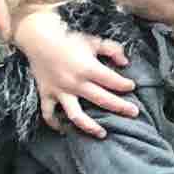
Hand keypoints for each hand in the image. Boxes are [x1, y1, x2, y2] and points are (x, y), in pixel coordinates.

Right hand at [13, 8, 139, 135]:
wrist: (39, 39)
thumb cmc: (68, 39)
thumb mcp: (93, 41)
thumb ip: (112, 50)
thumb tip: (125, 62)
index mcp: (88, 68)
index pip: (112, 80)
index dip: (124, 84)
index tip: (132, 87)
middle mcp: (75, 83)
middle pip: (102, 99)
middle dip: (120, 107)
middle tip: (134, 112)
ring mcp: (60, 91)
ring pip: (76, 114)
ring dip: (90, 126)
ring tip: (103, 133)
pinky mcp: (47, 95)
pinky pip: (49, 114)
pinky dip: (55, 123)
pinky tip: (65, 130)